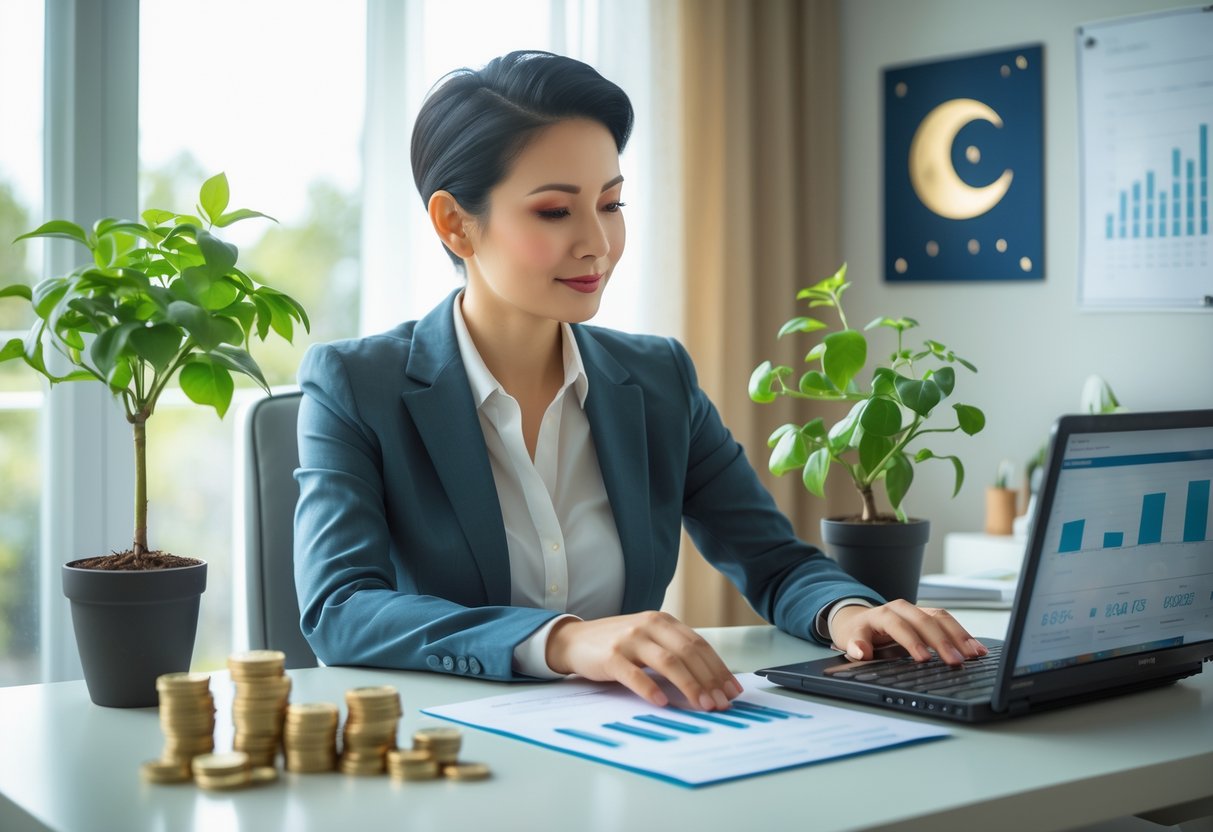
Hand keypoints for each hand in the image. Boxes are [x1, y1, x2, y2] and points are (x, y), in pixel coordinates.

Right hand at [545, 611, 741, 709]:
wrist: (575, 640)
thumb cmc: (618, 644)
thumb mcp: (649, 639)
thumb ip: (674, 651)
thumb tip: (710, 681)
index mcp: (663, 621)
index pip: (699, 644)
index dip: (718, 668)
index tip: (732, 690)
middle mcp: (649, 625)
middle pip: (688, 652)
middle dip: (709, 679)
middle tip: (721, 703)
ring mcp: (629, 639)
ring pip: (668, 662)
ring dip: (689, 685)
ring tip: (702, 705)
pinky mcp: (610, 656)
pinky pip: (634, 674)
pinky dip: (651, 689)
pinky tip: (663, 702)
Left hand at [829, 600, 987, 665]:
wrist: (861, 619)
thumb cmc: (858, 631)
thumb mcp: (849, 638)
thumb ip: (855, 645)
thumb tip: (860, 652)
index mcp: (883, 613)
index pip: (899, 625)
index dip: (912, 641)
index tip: (924, 659)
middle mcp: (902, 608)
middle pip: (925, 621)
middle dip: (942, 641)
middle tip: (955, 661)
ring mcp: (918, 610)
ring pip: (941, 618)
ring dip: (959, 636)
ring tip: (974, 654)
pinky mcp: (929, 616)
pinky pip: (948, 622)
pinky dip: (963, 635)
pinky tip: (976, 648)